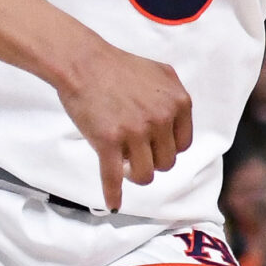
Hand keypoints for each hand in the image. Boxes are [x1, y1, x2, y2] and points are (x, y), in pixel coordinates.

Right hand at [56, 38, 192, 209]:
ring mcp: (135, 131)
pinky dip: (113, 193)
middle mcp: (161, 118)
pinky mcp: (108, 141)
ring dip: (135, 174)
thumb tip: (179, 124)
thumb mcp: (161, 74)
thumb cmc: (118, 67)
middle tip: (133, 151)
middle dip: (150, 160)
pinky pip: (113, 177)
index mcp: (179, 103)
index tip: (152, 145)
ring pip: (145, 174)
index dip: (166, 148)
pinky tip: (113, 203)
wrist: (82, 61)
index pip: (183, 145)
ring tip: (124, 164)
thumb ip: (175, 98)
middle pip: (166, 162)